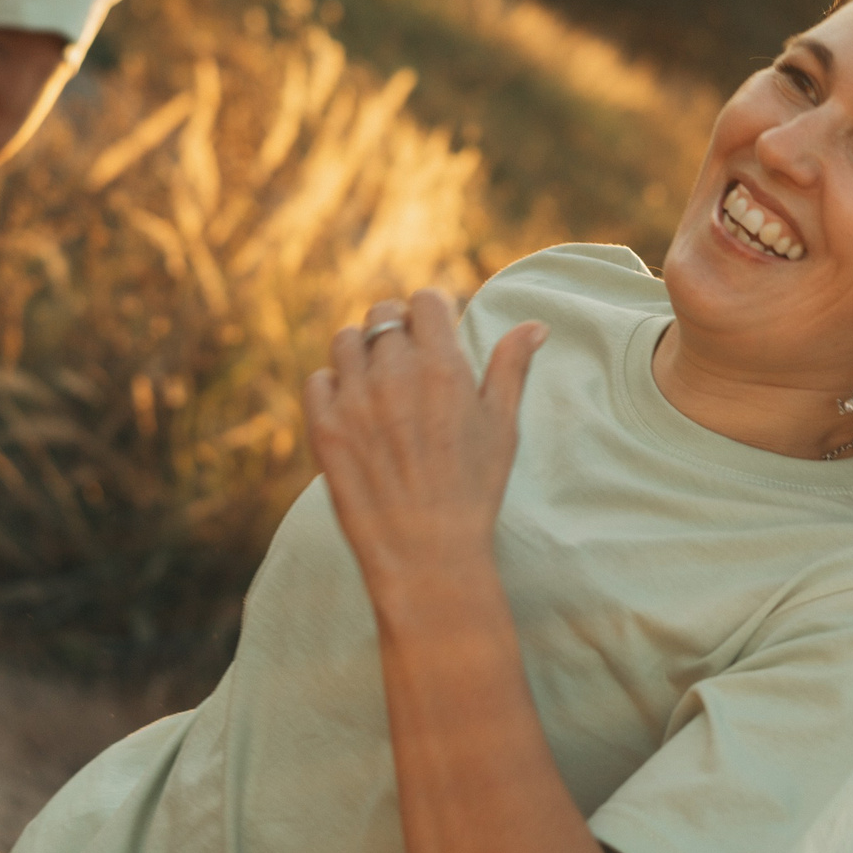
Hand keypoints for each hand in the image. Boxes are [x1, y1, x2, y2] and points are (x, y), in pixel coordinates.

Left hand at [303, 289, 547, 600]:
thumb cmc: (473, 490)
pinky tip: (352, 409)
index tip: (434, 331)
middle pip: (382, 315)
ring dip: (361, 352)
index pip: (424, 300)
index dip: (431, 311)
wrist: (426, 552)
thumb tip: (534, 326)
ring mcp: (354, 399)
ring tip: (376, 382)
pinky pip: (317, 380)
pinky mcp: (324, 427)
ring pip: (344, 341)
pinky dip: (332, 387)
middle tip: (405, 357)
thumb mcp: (503, 427)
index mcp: (442, 367)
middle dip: (396, 328)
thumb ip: (511, 368)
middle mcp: (394, 374)